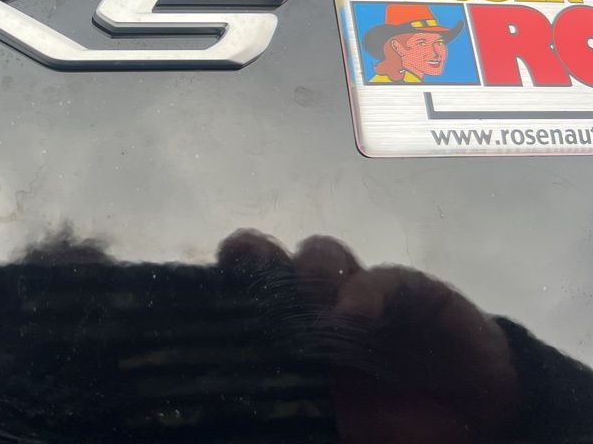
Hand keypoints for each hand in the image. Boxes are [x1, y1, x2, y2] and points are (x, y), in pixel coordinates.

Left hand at [218, 231, 520, 443]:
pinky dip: (369, 290)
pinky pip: (386, 279)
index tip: (205, 288)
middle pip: (277, 262)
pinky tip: (358, 311)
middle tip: (243, 266)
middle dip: (256, 256)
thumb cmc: (392, 423)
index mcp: (295, 333)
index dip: (228, 284)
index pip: (250, 295)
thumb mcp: (334, 425)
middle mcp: (320, 303)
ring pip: (321, 256)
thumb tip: (238, 419)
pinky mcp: (412, 290)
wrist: (476, 419)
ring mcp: (363, 291)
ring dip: (309, 272)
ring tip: (312, 306)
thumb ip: (291, 410)